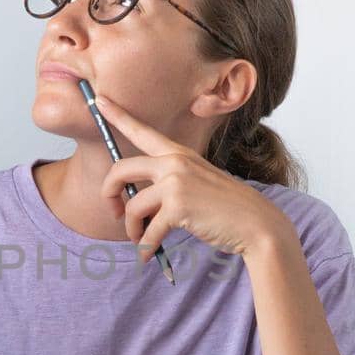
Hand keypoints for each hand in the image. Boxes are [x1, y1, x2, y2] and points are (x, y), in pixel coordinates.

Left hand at [92, 96, 289, 259]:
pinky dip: (145, 246)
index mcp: (179, 153)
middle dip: (109, 194)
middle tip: (115, 213)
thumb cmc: (225, 208)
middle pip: (121, 169)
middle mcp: (174, 162)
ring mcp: (176, 182)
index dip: (117, 115)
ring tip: (140, 240)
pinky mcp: (177, 206)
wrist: (255, 223)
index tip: (98, 100)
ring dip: (132, 229)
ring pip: (132, 205)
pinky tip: (148, 254)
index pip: (142, 131)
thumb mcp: (197, 183)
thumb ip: (168, 183)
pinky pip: (148, 230)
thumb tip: (134, 202)